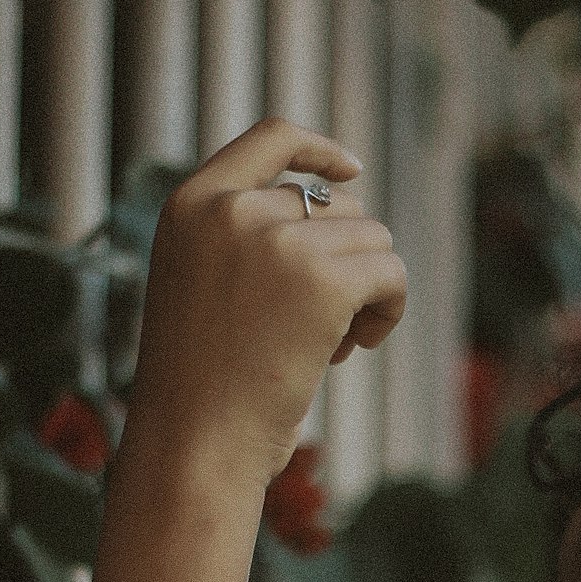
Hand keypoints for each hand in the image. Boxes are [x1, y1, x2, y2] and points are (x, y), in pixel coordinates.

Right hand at [127, 119, 408, 483]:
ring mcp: (277, 239)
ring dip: (368, 291)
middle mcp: (232, 210)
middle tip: (327, 327)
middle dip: (345, 260)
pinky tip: (358, 348)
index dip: (318, 149)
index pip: (269, 139)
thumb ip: (246, 242)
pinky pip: (390, 272)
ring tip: (337, 345)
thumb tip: (337, 210)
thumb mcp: (201, 289)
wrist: (194, 442)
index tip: (352, 171)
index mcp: (191, 206)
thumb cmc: (201, 386)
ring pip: (372, 238)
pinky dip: (389, 310)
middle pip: (336, 205)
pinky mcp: (323, 279)